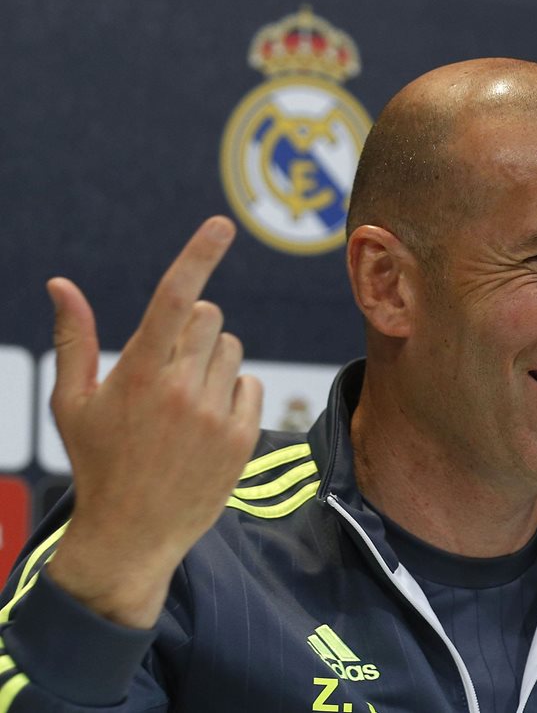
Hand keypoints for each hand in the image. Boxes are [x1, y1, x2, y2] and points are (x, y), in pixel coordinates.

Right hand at [45, 217, 262, 628]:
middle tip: (169, 366)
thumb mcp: (72, 402)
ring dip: (214, 361)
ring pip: (233, 350)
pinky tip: (207, 421)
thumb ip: (73, 338)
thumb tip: (61, 284)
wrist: (132, 534)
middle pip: (210, 318)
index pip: (174, 298)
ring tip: (184, 400)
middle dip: (194, 329)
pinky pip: (252, 385)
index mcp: (136, 372)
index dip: (198, 255)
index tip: (221, 225)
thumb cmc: (97, 462)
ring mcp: (214, 414)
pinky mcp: (241, 437)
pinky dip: (234, 392)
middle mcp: (179, 388)